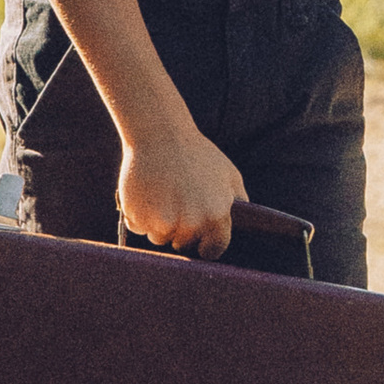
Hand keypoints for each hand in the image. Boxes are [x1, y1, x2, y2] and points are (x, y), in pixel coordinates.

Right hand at [118, 120, 246, 254]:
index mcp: (216, 216)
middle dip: (180, 232)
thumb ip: (238, 202)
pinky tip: (145, 195)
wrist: (160, 134)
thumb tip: (246, 223)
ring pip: (158, 238)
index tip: (200, 242)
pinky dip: (138, 216)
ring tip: (160, 197)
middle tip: (176, 207)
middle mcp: (190, 223)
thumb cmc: (197, 153)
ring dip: (158, 225)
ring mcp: (162, 221)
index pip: (213, 250)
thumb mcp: (229, 174)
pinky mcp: (137, 216)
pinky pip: (138, 227)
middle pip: (182, 244)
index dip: (207, 245)